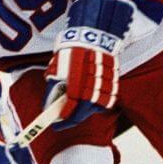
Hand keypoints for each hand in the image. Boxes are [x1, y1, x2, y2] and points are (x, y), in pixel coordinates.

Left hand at [44, 0, 135, 128]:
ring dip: (84, 109)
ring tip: (75, 102)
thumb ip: (53, 89)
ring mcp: (104, 89)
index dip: (61, 122)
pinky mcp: (113, 84)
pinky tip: (86, 94)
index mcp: (77, 90)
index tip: (55, 125)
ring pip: (94, 108)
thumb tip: (49, 104)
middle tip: (63, 115)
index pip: (70, 115)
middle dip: (71, 116)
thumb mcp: (56, 70)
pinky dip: (94, 100)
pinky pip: (103, 99)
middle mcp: (92, 92)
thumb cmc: (71, 52)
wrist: (93, 37)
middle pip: (82, 114)